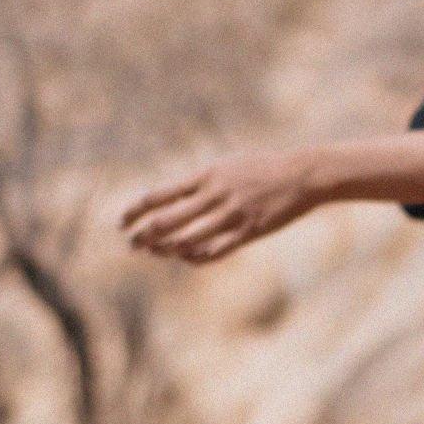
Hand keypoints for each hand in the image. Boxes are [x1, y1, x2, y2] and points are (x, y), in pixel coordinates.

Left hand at [119, 145, 325, 263]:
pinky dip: (194, 258)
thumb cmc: (262, 168)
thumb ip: (200, 181)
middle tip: (130, 243)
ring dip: (165, 249)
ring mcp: (231, 215)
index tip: (122, 222)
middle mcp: (214, 195)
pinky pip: (214, 252)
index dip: (135, 210)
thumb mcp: (226, 166)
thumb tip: (172, 195)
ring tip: (154, 252)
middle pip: (166, 221)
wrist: (302, 175)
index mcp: (206, 175)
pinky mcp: (248, 232)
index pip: (159, 195)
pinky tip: (185, 257)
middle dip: (143, 235)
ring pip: (187, 241)